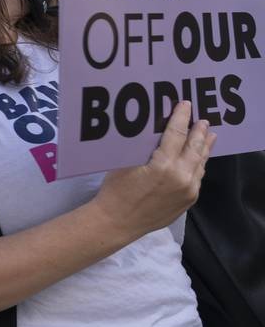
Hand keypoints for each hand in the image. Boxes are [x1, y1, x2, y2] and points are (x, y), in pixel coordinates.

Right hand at [91, 102, 214, 241]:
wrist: (118, 222)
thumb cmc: (116, 189)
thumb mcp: (126, 162)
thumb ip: (145, 148)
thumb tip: (156, 131)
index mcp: (164, 165)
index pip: (177, 134)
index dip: (181, 117)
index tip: (185, 104)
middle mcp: (182, 177)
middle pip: (195, 148)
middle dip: (199, 132)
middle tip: (203, 119)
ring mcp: (188, 190)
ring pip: (200, 163)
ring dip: (204, 148)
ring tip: (210, 135)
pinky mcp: (189, 200)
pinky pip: (198, 177)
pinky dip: (199, 164)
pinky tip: (199, 158)